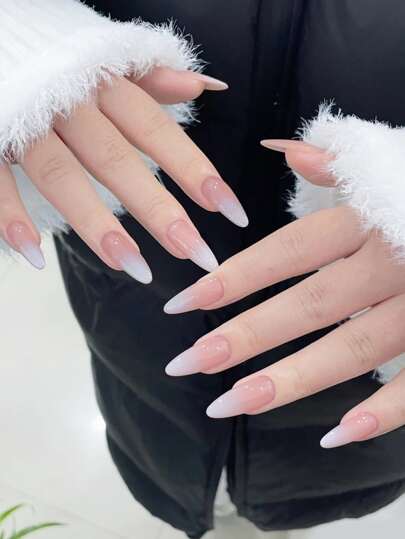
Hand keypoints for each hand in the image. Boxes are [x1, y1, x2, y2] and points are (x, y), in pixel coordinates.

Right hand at [0, 68, 247, 279]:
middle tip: (195, 253)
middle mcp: (69, 105)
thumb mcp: (107, 61)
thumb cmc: (57, 59)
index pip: (158, 132)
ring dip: (97, 224)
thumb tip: (205, 86)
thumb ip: (152, 79)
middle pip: (117, 161)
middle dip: (158, 210)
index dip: (196, 172)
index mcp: (104, 86)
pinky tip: (35, 257)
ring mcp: (24, 124)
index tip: (232, 213)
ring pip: (62, 176)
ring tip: (135, 267)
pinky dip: (10, 217)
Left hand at [163, 140, 404, 448]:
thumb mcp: (394, 165)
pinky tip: (335, 433)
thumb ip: (337, 163)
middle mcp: (389, 260)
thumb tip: (281, 148)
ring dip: (291, 379)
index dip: (231, 279)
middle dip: (244, 336)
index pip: (284, 252)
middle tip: (186, 366)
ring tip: (231, 403)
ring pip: (351, 347)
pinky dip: (383, 410)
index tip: (181, 306)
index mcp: (367, 218)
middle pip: (306, 304)